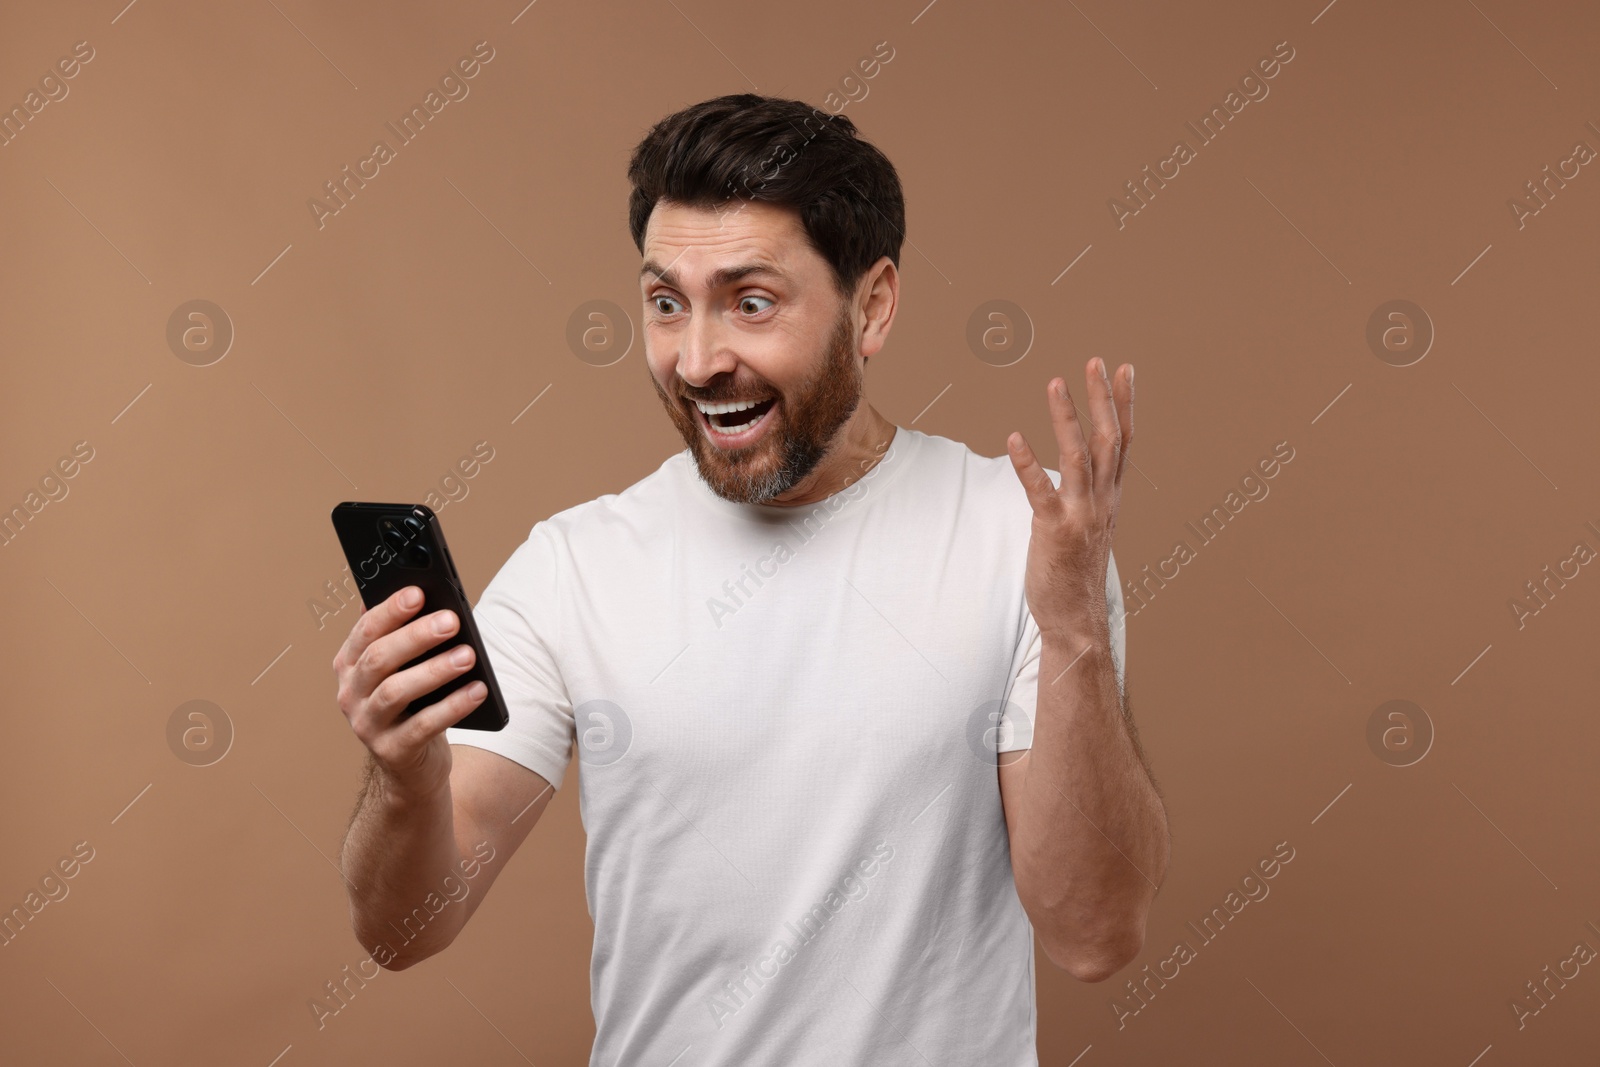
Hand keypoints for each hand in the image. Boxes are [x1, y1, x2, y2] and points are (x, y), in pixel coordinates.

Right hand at [332, 586, 487, 800]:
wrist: (412, 766)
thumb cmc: (413, 704)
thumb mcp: (405, 669)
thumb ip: (406, 637)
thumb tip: (424, 594)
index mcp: (350, 664)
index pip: (365, 631)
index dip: (390, 610)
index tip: (418, 592)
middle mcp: (350, 693)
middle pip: (379, 658)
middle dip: (416, 636)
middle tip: (451, 620)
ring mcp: (367, 724)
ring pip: (396, 691)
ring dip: (435, 670)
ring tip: (468, 655)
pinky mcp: (391, 751)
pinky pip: (423, 726)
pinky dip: (453, 706)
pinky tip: (478, 690)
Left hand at [1005, 358, 1132, 640]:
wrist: (1077, 618)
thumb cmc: (1076, 572)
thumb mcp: (1092, 526)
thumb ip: (1091, 495)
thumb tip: (1085, 470)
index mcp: (1111, 498)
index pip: (1125, 441)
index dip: (1125, 404)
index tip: (1124, 368)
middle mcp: (1102, 501)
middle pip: (1109, 439)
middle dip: (1102, 398)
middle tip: (1094, 361)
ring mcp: (1081, 515)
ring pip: (1078, 456)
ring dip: (1067, 417)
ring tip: (1055, 382)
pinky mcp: (1055, 531)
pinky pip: (1041, 491)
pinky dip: (1028, 463)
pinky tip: (1013, 437)